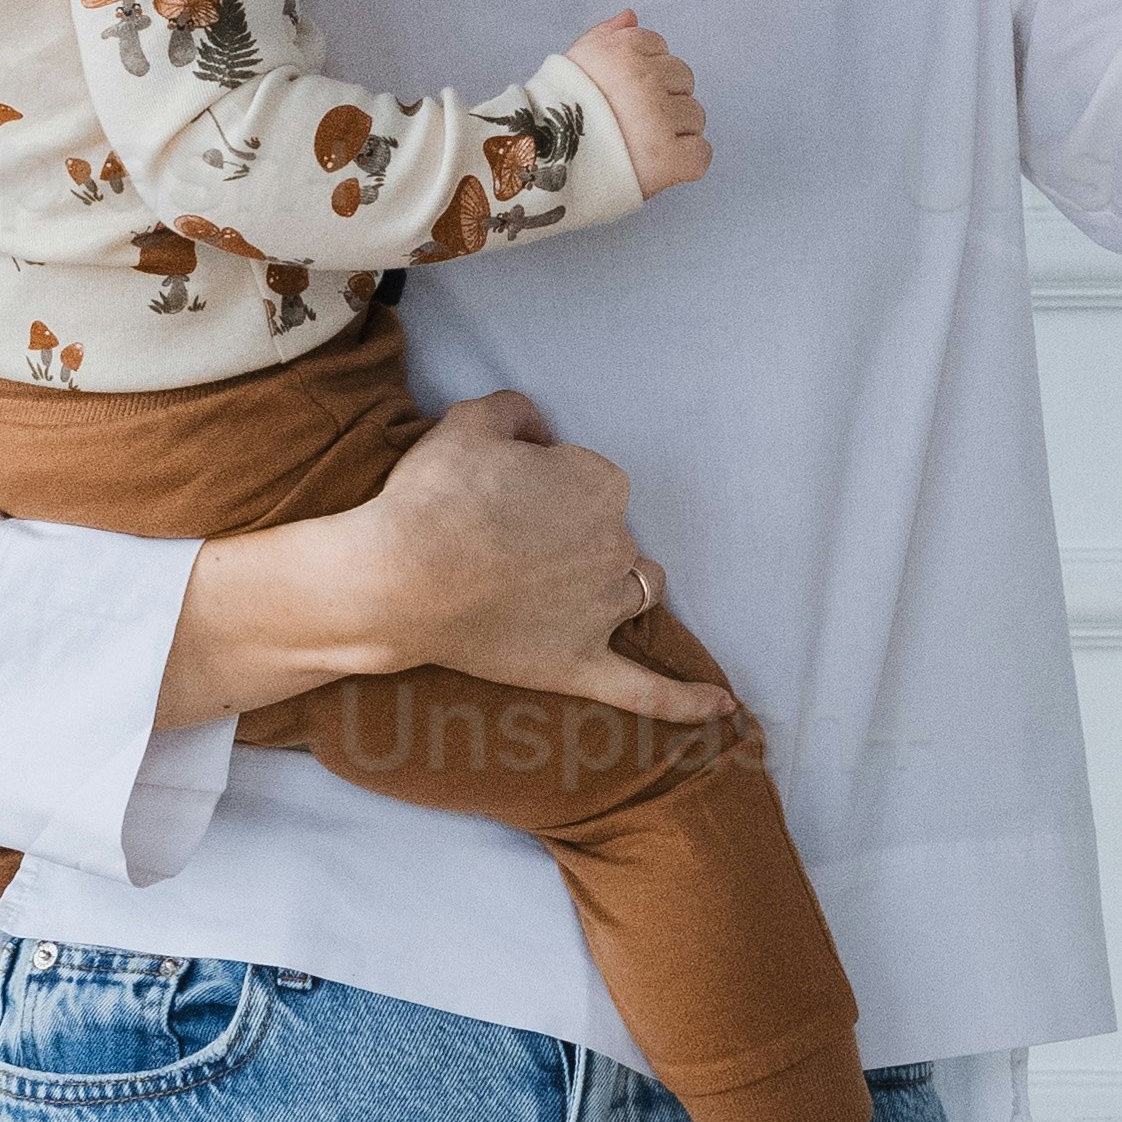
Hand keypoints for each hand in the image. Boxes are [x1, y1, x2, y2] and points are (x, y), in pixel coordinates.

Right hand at [355, 389, 722, 720]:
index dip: (547, 486)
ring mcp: (601, 610)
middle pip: (615, 536)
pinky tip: (722, 710)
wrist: (399, 576)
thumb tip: (537, 429)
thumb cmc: (432, 498)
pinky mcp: (578, 664)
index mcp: (599, 485)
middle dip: (574, 535)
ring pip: (638, 591)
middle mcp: (614, 546)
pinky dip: (686, 702)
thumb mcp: (469, 422)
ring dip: (619, 586)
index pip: (592, 479)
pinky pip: (646, 690)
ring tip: (574, 589)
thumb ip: (515, 412)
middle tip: (510, 541)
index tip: (504, 494)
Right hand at [566, 9, 710, 194]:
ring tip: (642, 144)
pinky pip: (701, 153)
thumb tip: (632, 16)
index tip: (624, 91)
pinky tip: (659, 164)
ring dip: (676, 130)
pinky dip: (685, 161)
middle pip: (683, 79)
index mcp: (622, 51)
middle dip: (665, 97)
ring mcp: (660, 120)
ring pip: (695, 115)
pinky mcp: (671, 159)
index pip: (659, 48)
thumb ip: (606, 34)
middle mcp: (645, 80)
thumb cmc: (557, 114)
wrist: (543, 165)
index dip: (645, 72)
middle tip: (635, 120)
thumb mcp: (575, 60)